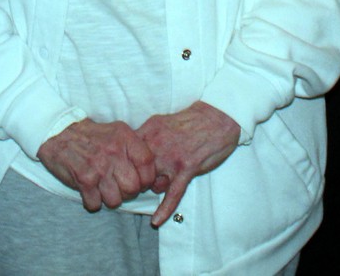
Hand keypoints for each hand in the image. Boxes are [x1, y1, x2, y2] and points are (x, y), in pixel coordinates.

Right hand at [38, 119, 155, 211]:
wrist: (59, 132)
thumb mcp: (118, 132)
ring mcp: (98, 167)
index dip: (146, 179)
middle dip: (127, 193)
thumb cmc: (92, 136)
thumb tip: (153, 172)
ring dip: (109, 199)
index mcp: (125, 138)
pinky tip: (90, 191)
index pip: (148, 165)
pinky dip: (92, 202)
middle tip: (118, 187)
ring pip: (115, 201)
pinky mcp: (83, 179)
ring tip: (103, 189)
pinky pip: (95, 204)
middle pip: (133, 188)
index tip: (139, 181)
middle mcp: (114, 152)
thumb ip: (135, 148)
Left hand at [134, 102, 239, 225]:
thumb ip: (144, 136)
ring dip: (156, 186)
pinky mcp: (186, 169)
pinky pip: (172, 194)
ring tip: (164, 180)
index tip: (123, 171)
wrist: (216, 119)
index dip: (124, 165)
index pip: (126, 153)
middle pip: (136, 171)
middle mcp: (157, 144)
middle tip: (140, 182)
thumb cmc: (189, 121)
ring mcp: (171, 158)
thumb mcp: (160, 121)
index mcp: (149, 130)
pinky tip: (156, 221)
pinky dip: (164, 209)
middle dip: (138, 180)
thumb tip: (127, 150)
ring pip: (152, 183)